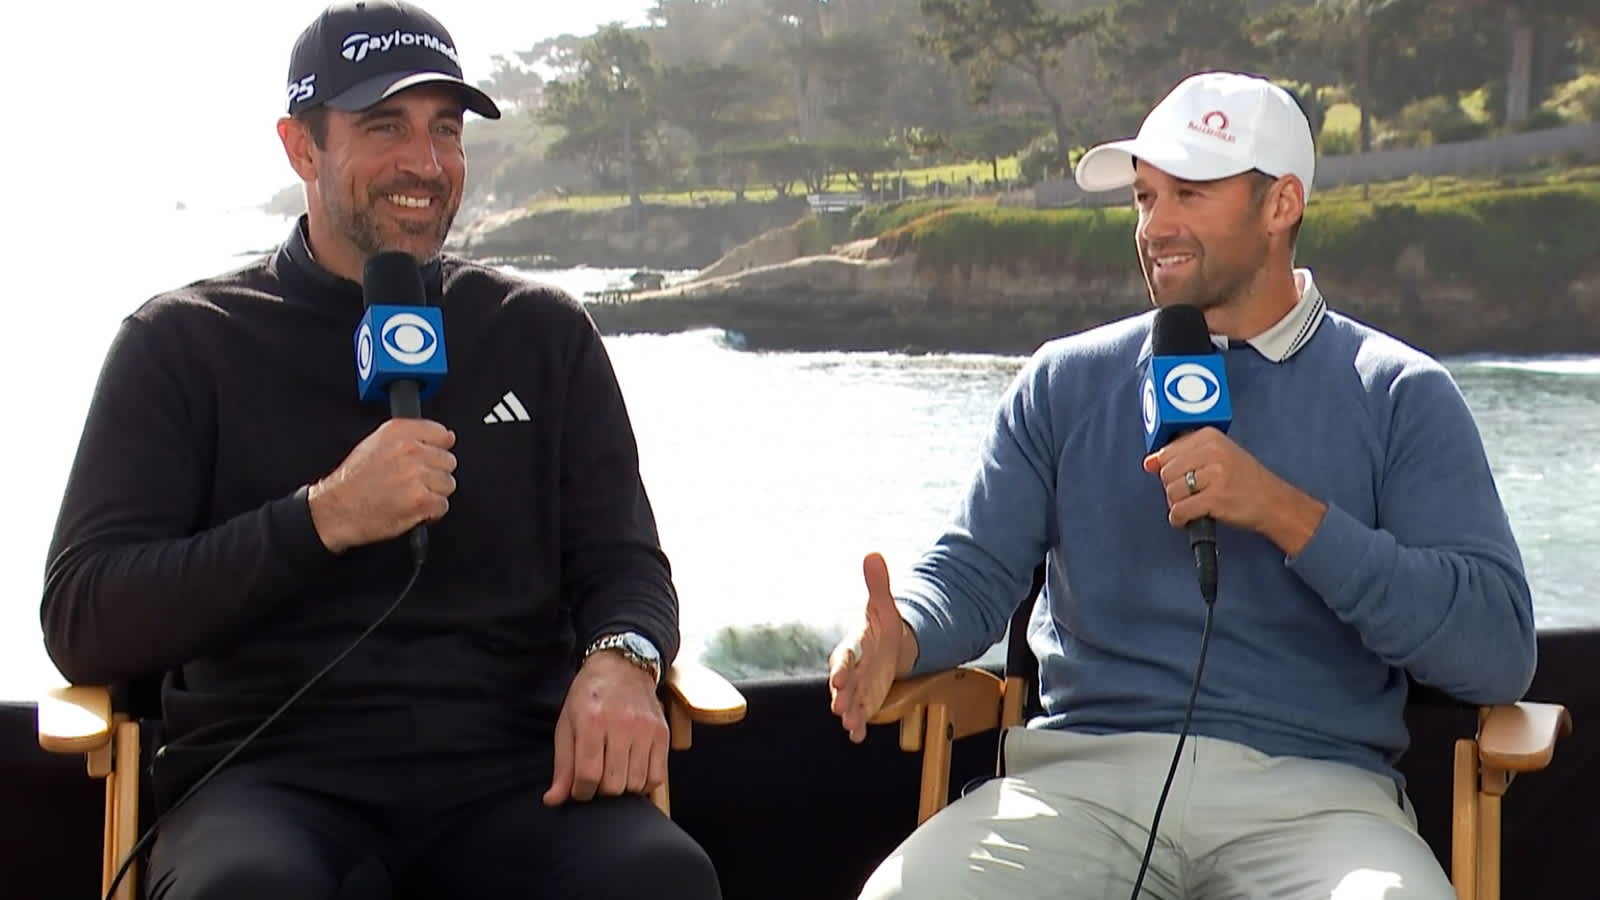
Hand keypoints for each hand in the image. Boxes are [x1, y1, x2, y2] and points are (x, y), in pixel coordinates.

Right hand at [307, 418, 456, 552]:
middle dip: (434, 474)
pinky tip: (412, 509)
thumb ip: (410, 437)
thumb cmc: (352, 482)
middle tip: (412, 483)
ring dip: (433, 494)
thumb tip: (446, 437)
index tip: (428, 459)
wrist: (335, 511)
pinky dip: (430, 513)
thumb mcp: (375, 443)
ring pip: (448, 484)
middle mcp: (409, 450)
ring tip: (409, 496)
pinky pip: (442, 505)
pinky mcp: (421, 500)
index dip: (436, 450)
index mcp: (398, 432)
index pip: (442, 433)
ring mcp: (416, 475)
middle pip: (448, 461)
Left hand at [544, 650, 667, 804]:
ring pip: (636, 784)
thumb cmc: (588, 696)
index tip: (579, 790)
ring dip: (622, 789)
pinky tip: (632, 774)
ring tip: (613, 775)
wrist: (622, 666)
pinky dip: (644, 784)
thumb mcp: (567, 725)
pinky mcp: (662, 734)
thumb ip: (562, 765)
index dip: (581, 792)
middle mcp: (622, 725)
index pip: (588, 775)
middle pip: (613, 784)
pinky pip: (657, 777)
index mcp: (592, 721)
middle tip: (596, 781)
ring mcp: (646, 730)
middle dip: (600, 792)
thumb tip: (553, 800)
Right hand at [828, 552, 916, 743]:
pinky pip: (860, 713)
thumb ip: (878, 584)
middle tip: (839, 709)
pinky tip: (857, 736)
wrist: (890, 645)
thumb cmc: (882, 625)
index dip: (840, 668)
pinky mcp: (866, 699)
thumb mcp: (883, 605)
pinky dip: (858, 725)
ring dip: (849, 714)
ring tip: (850, 725)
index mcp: (853, 646)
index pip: (843, 657)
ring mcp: (858, 686)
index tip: (838, 678)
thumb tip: (873, 554)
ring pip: (849, 702)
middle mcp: (851, 669)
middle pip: (843, 684)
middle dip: (841, 697)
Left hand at [1143, 427, 1325, 555]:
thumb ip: (1182, 456)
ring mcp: (1215, 475)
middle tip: (1189, 494)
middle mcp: (1212, 452)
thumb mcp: (1217, 456)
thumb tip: (1149, 462)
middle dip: (1173, 488)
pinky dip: (1179, 519)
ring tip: (1193, 505)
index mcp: (1210, 436)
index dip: (1168, 469)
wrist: (1274, 502)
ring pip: (1171, 492)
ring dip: (1177, 504)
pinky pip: (1180, 511)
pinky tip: (1188, 519)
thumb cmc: (1245, 480)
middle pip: (1166, 472)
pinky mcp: (1215, 499)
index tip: (1178, 477)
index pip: (1167, 451)